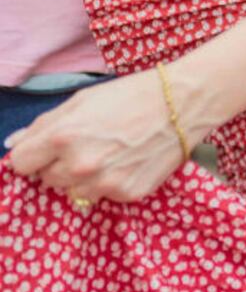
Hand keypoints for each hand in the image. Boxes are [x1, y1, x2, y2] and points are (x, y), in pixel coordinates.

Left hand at [4, 67, 194, 205]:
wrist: (182, 105)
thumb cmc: (131, 95)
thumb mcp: (82, 100)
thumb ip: (43, 125)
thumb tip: (13, 145)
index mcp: (63, 137)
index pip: (22, 164)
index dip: (34, 154)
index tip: (47, 148)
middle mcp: (79, 165)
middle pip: (47, 180)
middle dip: (60, 164)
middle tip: (88, 143)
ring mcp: (103, 183)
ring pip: (73, 191)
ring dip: (83, 177)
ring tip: (109, 153)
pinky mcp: (125, 194)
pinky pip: (102, 195)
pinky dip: (109, 182)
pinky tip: (126, 161)